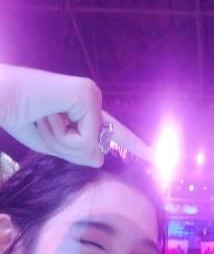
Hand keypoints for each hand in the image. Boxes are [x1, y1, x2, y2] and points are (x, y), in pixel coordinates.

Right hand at [0, 64, 151, 165]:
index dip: (134, 145)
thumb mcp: (51, 143)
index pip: (113, 131)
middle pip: (94, 148)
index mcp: (83, 107)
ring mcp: (91, 95)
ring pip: (90, 145)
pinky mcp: (87, 96)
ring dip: (61, 140)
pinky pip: (85, 138)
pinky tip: (47, 114)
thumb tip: (101, 157)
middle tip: (40, 122)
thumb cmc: (18, 116)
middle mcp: (91, 97)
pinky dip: (62, 135)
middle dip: (64, 146)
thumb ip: (77, 152)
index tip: (155, 158)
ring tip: (42, 117)